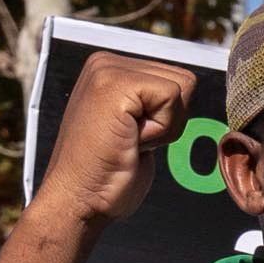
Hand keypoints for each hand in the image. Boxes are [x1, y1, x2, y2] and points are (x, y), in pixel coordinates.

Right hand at [39, 54, 198, 233]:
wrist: (76, 199)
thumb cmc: (105, 175)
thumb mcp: (135, 126)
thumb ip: (153, 103)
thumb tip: (187, 90)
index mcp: (110, 69)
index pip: (177, 78)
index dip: (169, 118)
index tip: (132, 136)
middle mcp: (106, 63)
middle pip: (184, 80)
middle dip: (169, 121)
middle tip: (130, 141)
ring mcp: (108, 70)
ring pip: (181, 88)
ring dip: (164, 126)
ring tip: (128, 140)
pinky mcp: (115, 84)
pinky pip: (172, 97)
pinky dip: (160, 129)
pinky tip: (130, 141)